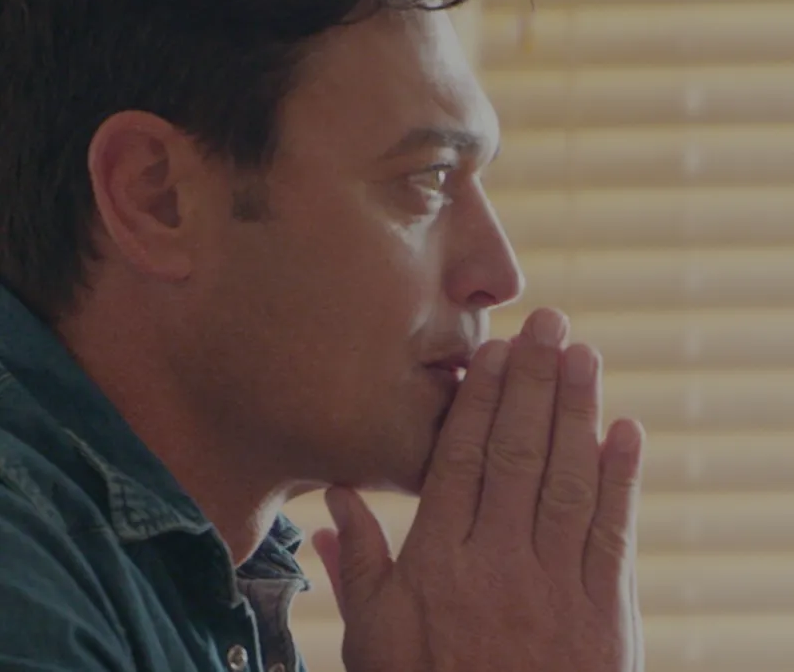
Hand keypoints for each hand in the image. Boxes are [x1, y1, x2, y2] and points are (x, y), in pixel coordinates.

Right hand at [313, 308, 644, 671]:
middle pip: (517, 454)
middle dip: (533, 381)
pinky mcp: (604, 616)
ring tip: (584, 355)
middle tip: (548, 322)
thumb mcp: (373, 642)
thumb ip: (360, 566)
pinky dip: (622, 480)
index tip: (492, 349)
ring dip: (578, 411)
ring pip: (568, 481)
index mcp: (439, 563)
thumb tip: (336, 500)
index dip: (480, 399)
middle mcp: (497, 563)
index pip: (461, 460)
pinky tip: (625, 432)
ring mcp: (554, 587)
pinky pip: (613, 535)